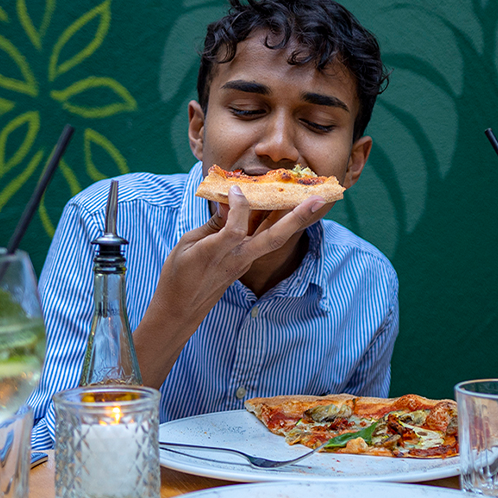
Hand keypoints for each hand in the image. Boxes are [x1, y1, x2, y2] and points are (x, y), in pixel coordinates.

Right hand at [133, 186, 329, 387]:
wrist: (180, 310)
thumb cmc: (177, 275)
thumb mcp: (188, 244)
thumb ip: (213, 224)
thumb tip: (231, 203)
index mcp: (215, 253)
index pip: (236, 229)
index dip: (239, 206)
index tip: (236, 187)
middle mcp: (237, 259)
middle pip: (273, 238)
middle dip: (297, 217)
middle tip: (320, 199)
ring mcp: (243, 263)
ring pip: (274, 240)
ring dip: (295, 221)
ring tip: (314, 202)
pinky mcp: (244, 264)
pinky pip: (263, 241)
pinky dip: (273, 223)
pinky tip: (280, 209)